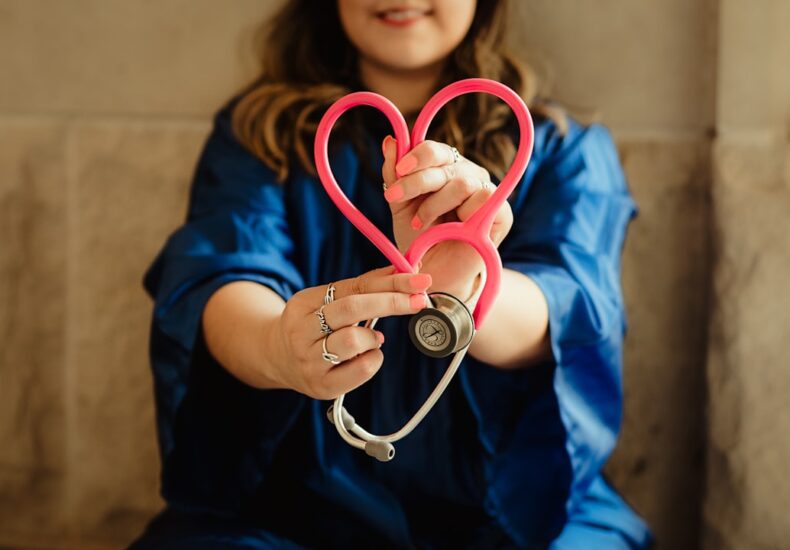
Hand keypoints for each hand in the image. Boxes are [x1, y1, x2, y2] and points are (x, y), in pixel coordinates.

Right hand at [267, 266, 431, 399]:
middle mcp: (301, 332)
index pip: (352, 287)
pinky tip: (368, 356)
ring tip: (373, 338)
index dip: (389, 282)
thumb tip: (404, 270)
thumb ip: (363, 287)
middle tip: (419, 300)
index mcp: (303, 303)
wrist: (278, 359)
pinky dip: (374, 359)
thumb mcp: (328, 301)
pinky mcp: (322, 386)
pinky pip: (360, 370)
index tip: (419, 280)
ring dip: (373, 337)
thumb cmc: (314, 326)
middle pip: (351, 309)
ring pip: (353, 341)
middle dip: (391, 302)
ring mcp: (309, 361)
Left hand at [380, 137, 513, 299]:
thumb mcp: (400, 206)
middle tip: (394, 198)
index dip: (417, 156)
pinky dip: (461, 214)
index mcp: (445, 169)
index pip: (435, 150)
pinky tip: (450, 229)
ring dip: (435, 204)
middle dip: (416, 181)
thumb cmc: (419, 240)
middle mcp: (467, 174)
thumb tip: (390, 141)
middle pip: (445, 162)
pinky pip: (484, 198)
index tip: (398, 171)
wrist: (433, 275)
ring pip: (462, 181)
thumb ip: (394, 175)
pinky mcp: (502, 213)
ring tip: (420, 223)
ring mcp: (486, 191)